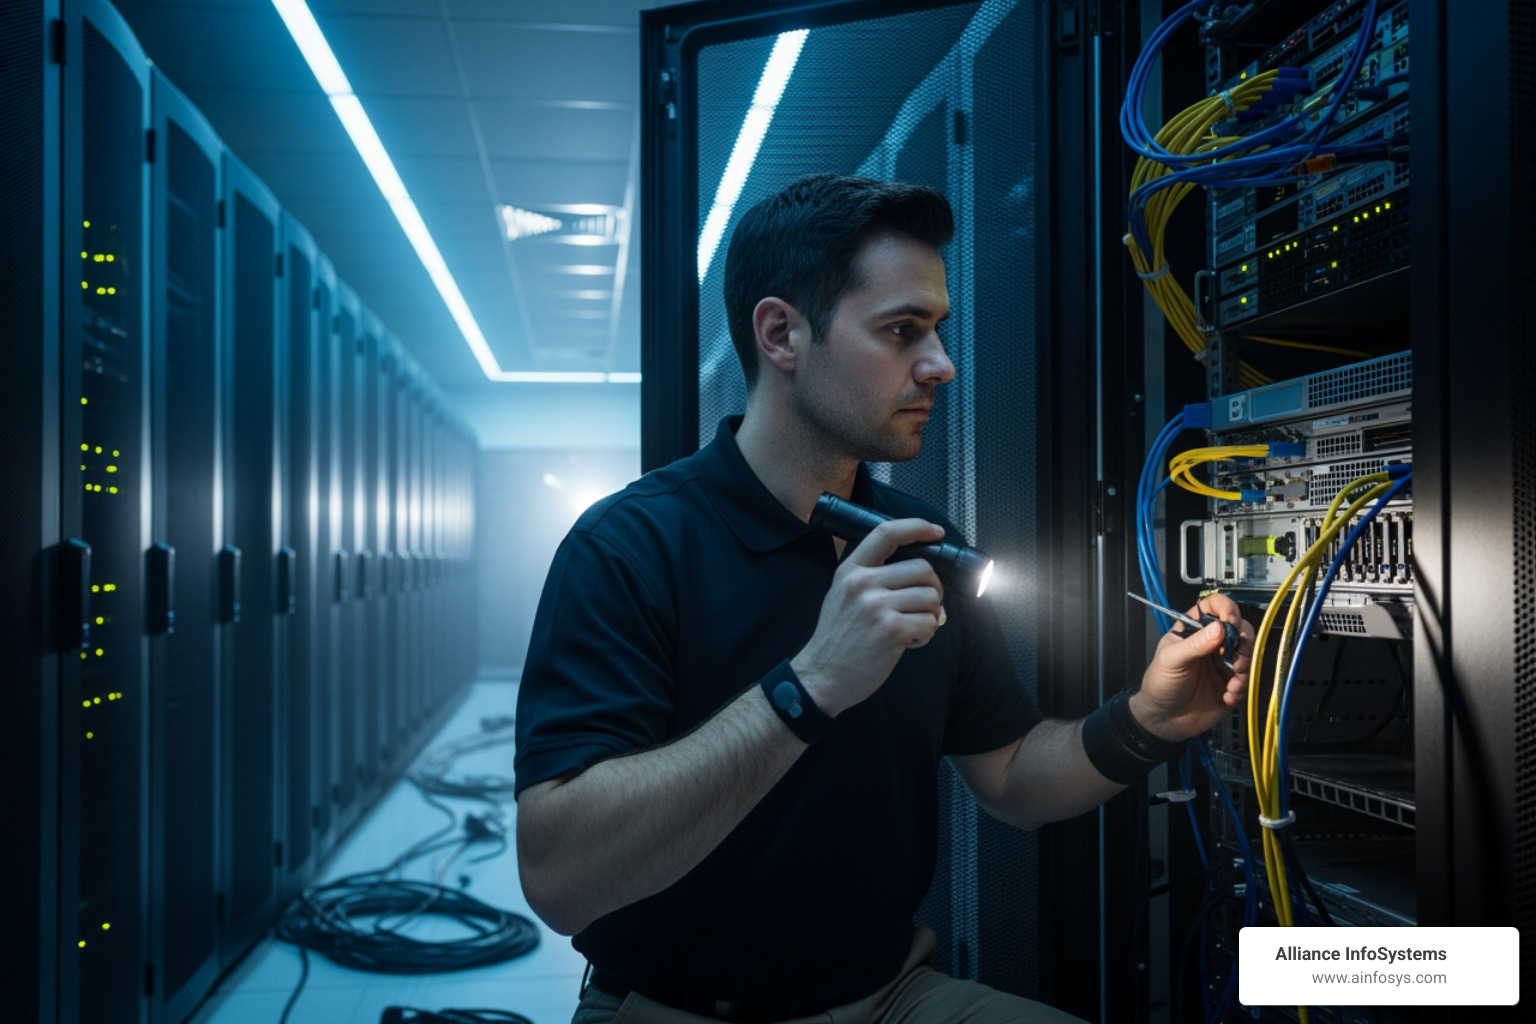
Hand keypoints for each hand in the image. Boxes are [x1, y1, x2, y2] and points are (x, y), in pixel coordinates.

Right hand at [791, 518, 946, 717]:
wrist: (822, 676)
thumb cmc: (837, 640)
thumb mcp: (842, 595)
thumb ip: (872, 578)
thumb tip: (918, 573)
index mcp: (850, 571)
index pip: (886, 533)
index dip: (917, 527)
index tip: (935, 532)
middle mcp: (863, 584)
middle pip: (923, 568)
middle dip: (933, 588)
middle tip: (923, 606)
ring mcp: (877, 606)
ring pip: (931, 597)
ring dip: (930, 615)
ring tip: (911, 628)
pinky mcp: (891, 630)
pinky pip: (930, 622)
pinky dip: (926, 634)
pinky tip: (908, 642)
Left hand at [1129, 593, 1253, 742]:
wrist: (1164, 720)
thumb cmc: (1160, 684)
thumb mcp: (1172, 660)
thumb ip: (1195, 644)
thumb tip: (1219, 628)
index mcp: (1194, 630)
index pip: (1215, 606)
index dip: (1226, 609)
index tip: (1230, 622)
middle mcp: (1212, 643)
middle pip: (1239, 628)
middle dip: (1243, 640)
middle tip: (1236, 656)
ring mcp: (1223, 663)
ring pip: (1247, 653)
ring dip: (1245, 665)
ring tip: (1233, 680)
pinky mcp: (1231, 683)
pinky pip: (1246, 679)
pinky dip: (1241, 686)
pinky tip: (1227, 696)